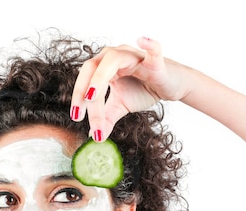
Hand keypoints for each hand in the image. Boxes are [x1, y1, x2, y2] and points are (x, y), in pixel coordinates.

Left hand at [70, 37, 187, 140]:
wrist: (170, 86)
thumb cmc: (144, 89)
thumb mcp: (121, 105)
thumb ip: (107, 117)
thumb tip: (95, 136)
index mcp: (104, 66)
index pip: (85, 79)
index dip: (78, 98)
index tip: (76, 118)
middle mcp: (115, 56)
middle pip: (92, 68)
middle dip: (82, 90)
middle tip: (78, 113)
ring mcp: (135, 56)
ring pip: (113, 61)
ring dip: (99, 78)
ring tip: (92, 96)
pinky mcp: (155, 61)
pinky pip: (153, 51)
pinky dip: (149, 45)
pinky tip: (142, 40)